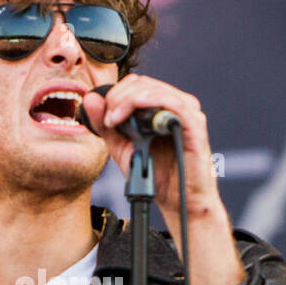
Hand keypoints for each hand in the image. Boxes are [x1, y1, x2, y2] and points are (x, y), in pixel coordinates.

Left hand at [79, 76, 246, 284]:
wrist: (176, 202)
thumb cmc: (154, 176)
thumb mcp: (121, 148)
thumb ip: (106, 125)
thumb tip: (91, 99)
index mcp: (161, 107)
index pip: (136, 84)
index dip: (115, 94)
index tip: (104, 118)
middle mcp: (176, 105)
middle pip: (142, 83)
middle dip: (118, 97)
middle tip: (108, 120)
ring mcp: (187, 113)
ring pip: (154, 89)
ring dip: (127, 100)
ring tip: (114, 121)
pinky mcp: (194, 125)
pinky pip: (172, 103)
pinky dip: (147, 104)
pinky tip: (130, 119)